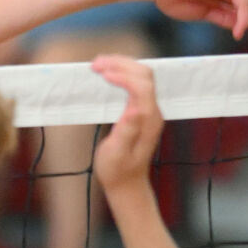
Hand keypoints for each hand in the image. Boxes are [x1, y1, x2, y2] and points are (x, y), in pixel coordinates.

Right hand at [92, 56, 163, 196]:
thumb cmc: (117, 171)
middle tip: (95, 64)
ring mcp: (149, 110)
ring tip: (97, 64)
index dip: (123, 75)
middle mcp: (152, 112)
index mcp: (148, 120)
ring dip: (121, 65)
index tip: (101, 74)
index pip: (142, 87)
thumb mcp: (116, 154)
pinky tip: (106, 74)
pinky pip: (136, 83)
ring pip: (141, 75)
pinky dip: (121, 73)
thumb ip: (126, 131)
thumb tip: (134, 108)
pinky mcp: (142, 110)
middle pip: (144, 75)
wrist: (127, 184)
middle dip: (121, 64)